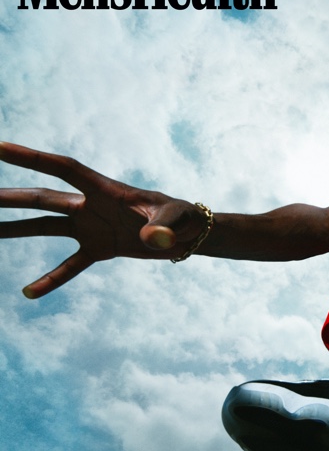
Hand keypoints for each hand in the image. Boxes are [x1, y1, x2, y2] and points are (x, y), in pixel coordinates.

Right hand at [0, 142, 208, 297]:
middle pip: (42, 198)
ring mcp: (91, 227)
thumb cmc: (184, 217)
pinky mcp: (98, 249)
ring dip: (14, 229)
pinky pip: (69, 266)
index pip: (62, 168)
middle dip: (9, 197)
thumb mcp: (178, 218)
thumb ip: (165, 226)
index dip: (31, 157)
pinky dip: (51, 279)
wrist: (188, 234)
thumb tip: (155, 240)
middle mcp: (91, 206)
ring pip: (44, 225)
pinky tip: (29, 292)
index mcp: (106, 190)